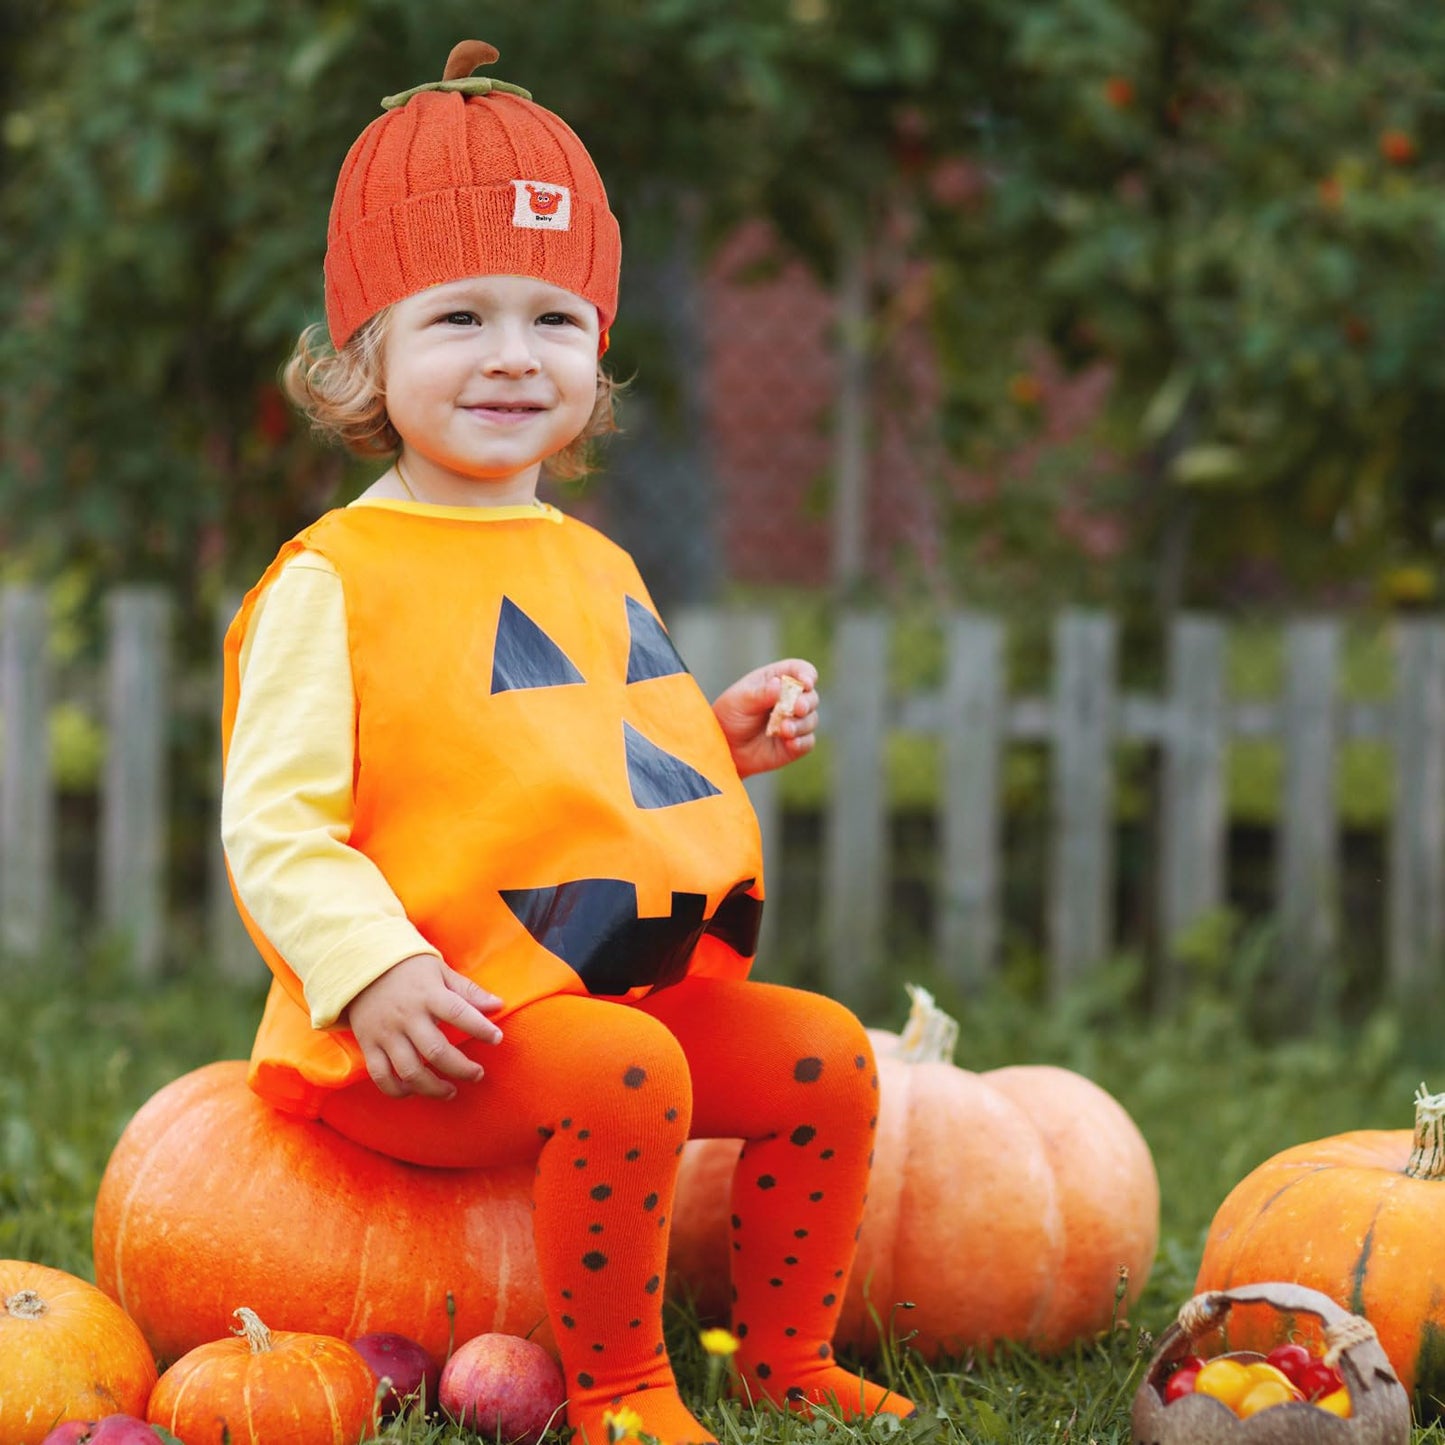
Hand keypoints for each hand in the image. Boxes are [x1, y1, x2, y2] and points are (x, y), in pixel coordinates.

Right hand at [344, 954, 504, 1099]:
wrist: (360, 966)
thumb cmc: (408, 969)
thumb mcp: (440, 971)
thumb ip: (468, 991)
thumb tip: (498, 1005)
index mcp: (428, 994)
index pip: (458, 1012)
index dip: (480, 1028)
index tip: (497, 1039)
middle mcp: (407, 1016)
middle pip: (436, 1051)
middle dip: (461, 1068)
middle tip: (477, 1074)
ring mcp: (386, 1033)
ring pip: (410, 1070)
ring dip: (433, 1087)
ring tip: (451, 1091)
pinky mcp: (368, 1045)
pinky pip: (381, 1076)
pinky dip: (397, 1090)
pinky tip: (415, 1091)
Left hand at [713, 659, 818, 777]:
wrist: (724, 747)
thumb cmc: (730, 716)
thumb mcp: (740, 701)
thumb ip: (761, 693)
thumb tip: (778, 684)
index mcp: (777, 680)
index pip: (800, 670)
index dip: (807, 674)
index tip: (806, 683)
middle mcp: (790, 699)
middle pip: (811, 696)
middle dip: (806, 702)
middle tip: (798, 708)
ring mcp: (794, 721)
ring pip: (811, 720)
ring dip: (800, 724)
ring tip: (783, 730)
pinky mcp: (795, 744)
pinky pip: (807, 742)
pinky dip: (801, 742)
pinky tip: (789, 743)